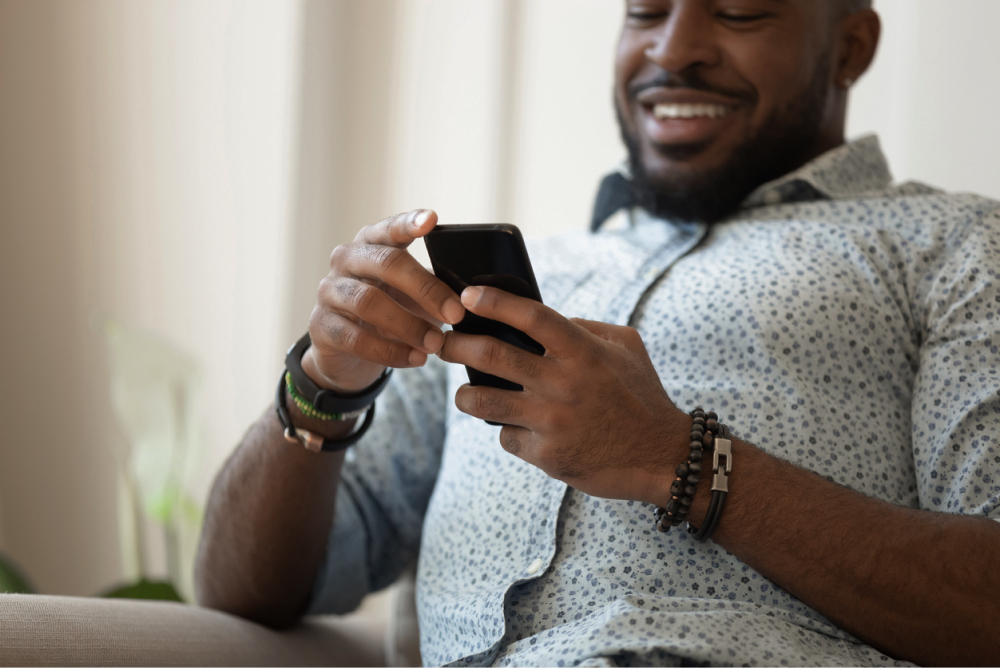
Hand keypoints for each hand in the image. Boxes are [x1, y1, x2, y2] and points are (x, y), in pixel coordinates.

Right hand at [303, 210, 465, 391]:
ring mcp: (329, 291)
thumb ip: (432, 288)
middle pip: (385, 263)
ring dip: (409, 325)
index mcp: (371, 244)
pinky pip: (357, 338)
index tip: (431, 220)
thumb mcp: (410, 295)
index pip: (389, 228)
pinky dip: (391, 352)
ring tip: (436, 344)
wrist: (348, 354)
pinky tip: (416, 359)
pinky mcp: (320, 326)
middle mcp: (346, 260)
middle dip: (426, 289)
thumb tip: (470, 296)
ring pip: (369, 303)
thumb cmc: (389, 312)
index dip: (408, 223)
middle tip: (456, 314)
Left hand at [438, 285, 691, 503]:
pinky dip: (507, 431)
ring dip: (465, 395)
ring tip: (464, 393)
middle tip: (442, 341)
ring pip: (483, 402)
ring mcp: (552, 421)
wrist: (661, 457)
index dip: (495, 303)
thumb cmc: (641, 396)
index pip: (531, 317)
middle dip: (456, 345)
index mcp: (583, 352)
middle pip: (492, 356)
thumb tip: (543, 320)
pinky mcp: (546, 455)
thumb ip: (587, 327)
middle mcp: (564, 384)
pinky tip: (518, 428)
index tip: (467, 296)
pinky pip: (507, 436)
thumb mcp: (627, 347)